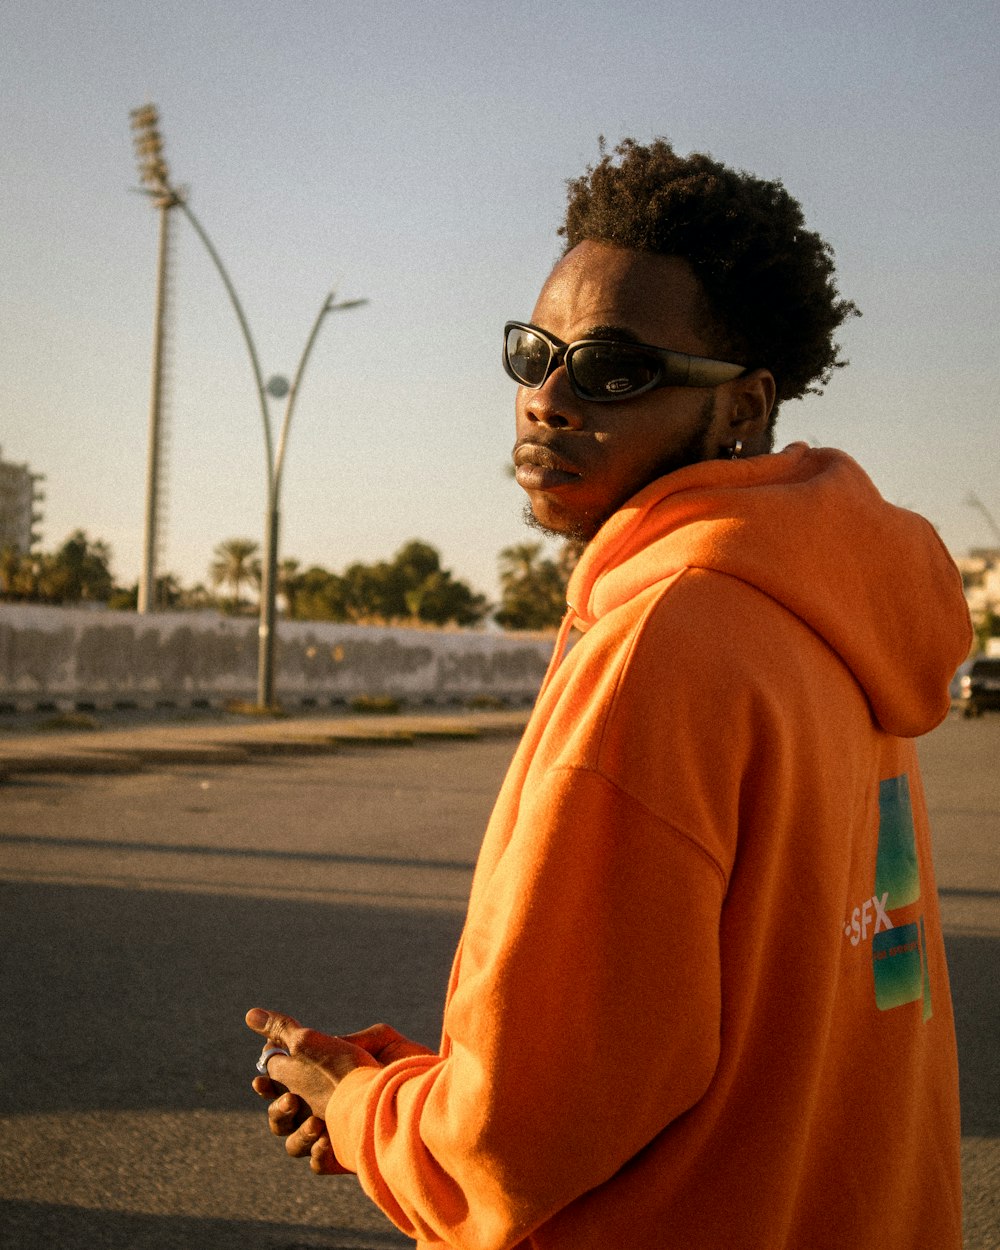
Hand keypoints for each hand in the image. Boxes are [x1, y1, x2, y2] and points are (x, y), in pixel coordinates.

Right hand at [246, 1007, 380, 1173]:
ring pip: (293, 1144)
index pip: (277, 1086)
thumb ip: (290, 1030)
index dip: (265, 1084)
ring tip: (316, 1121)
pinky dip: (317, 1154)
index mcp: (313, 1082)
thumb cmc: (380, 1064)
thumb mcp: (335, 1040)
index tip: (260, 1078)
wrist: (415, 1093)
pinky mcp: (342, 1154)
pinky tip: (327, 1140)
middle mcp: (317, 1108)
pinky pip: (317, 1163)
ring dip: (298, 1134)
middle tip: (293, 1099)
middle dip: (278, 1111)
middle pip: (280, 1119)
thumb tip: (250, 1015)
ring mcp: (329, 1132)